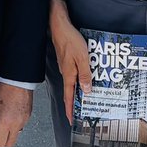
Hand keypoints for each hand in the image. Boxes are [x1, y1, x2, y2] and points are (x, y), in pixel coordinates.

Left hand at [0, 80, 32, 146]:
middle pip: (9, 144)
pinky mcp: (29, 116)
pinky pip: (21, 126)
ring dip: (8, 134)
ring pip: (16, 135)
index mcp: (5, 122)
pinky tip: (8, 115)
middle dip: (1, 143)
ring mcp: (25, 120)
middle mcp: (17, 124)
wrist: (17, 77)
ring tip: (0, 120)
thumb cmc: (2, 87)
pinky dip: (13, 126)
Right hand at [50, 9, 91, 125]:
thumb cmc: (70, 40)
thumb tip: (86, 91)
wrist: (59, 26)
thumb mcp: (83, 58)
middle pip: (70, 91)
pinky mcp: (67, 59)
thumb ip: (85, 75)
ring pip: (73, 81)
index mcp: (69, 74)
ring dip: (79, 90)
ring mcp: (66, 65)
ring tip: (87, 97)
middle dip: (75, 103)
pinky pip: (74, 72)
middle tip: (81, 112)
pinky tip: (86, 76)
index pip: (69, 96)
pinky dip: (80, 78)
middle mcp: (66, 72)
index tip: (71, 120)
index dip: (70, 109)